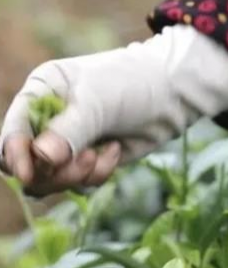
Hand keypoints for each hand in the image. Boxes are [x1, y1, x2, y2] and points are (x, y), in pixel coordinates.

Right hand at [0, 25, 227, 195]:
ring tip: (100, 156)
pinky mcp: (88, 160)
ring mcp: (67, 142)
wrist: (172, 94)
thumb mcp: (99, 102)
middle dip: (52, 171)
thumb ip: (70, 130)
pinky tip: (115, 150)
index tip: (30, 173)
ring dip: (76, 175)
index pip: (12, 131)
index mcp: (40, 92)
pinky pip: (80, 183)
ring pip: (51, 179)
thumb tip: (42, 158)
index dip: (15, 154)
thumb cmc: (132, 84)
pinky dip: (97, 174)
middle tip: (84, 162)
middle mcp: (47, 119)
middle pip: (26, 164)